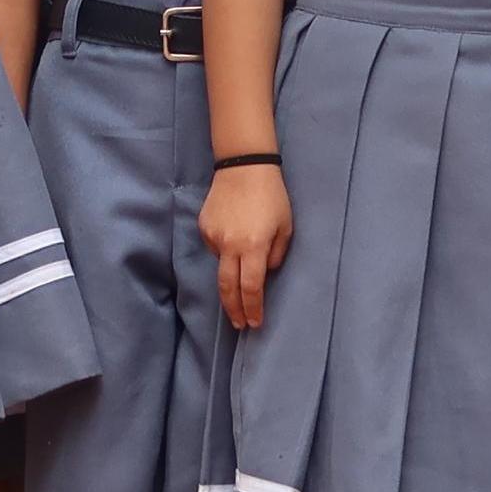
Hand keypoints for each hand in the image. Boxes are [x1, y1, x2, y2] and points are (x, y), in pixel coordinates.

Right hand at [201, 162, 293, 331]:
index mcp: (254, 246)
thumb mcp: (286, 227)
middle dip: (234, 309)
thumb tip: (265, 272)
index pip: (251, 288)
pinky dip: (224, 250)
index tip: (254, 322)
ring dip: (230, 277)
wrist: (244, 167)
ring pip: (220, 266)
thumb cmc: (272, 196)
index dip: (252, 309)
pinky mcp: (204, 228)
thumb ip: (276, 254)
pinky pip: (215, 248)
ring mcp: (214, 237)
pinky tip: (233, 238)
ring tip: (239, 279)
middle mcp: (230, 245)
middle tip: (239, 324)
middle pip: (228, 288)